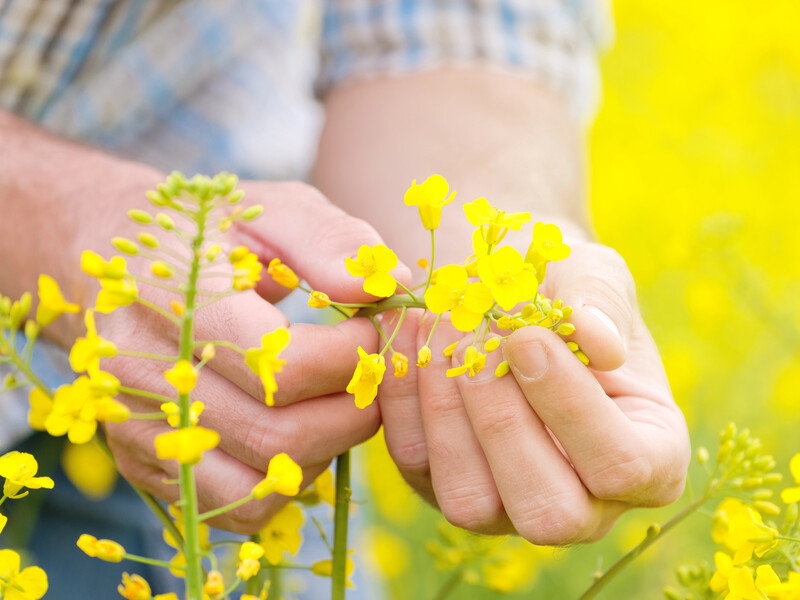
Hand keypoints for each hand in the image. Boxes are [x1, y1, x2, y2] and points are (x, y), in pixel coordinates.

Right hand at [102, 181, 395, 532]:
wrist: (113, 261)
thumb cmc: (204, 232)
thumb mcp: (267, 208)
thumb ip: (328, 240)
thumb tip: (390, 286)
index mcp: (173, 300)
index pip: (282, 366)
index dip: (352, 357)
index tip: (374, 331)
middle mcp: (141, 373)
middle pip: (278, 435)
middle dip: (354, 409)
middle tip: (373, 374)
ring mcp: (137, 427)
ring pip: (262, 481)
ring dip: (327, 448)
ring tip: (339, 398)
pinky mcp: (143, 462)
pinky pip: (236, 505)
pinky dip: (287, 480)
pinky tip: (300, 429)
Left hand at [378, 241, 689, 543]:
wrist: (512, 295)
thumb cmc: (568, 290)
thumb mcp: (596, 275)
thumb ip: (602, 302)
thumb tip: (599, 342)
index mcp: (651, 460)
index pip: (622, 467)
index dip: (570, 406)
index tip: (527, 336)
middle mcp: (583, 503)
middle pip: (546, 512)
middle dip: (502, 422)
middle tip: (480, 340)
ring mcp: (508, 507)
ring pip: (470, 501)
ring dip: (446, 410)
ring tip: (443, 328)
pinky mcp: (443, 486)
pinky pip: (415, 462)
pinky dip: (404, 397)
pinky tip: (409, 333)